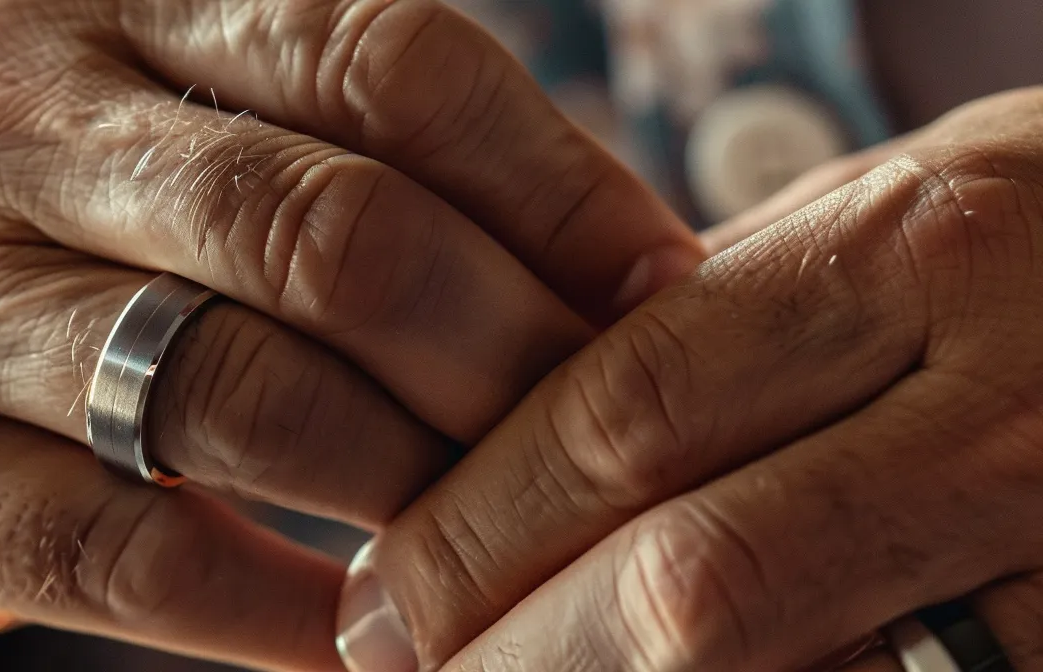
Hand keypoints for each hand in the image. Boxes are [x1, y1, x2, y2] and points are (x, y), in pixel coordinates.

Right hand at [0, 0, 701, 667]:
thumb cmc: (61, 224)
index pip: (375, 53)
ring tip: (491, 530)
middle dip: (502, 349)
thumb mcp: (166, 114)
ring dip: (409, 487)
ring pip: (236, 396)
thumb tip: (629, 262)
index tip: (656, 281)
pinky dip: (277, 610)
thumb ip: (344, 135)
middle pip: (322, 227)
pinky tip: (361, 634)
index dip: (549, 178)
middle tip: (596, 429)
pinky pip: (127, 558)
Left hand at [342, 86, 1042, 670]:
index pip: (628, 410)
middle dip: (513, 646)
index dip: (476, 522)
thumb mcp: (910, 210)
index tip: (383, 591)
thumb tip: (531, 420)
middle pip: (690, 574)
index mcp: (921, 252)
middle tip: (406, 668)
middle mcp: (1007, 407)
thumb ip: (737, 311)